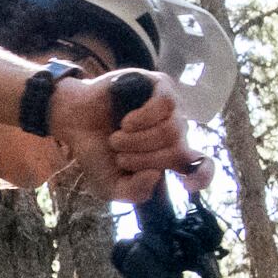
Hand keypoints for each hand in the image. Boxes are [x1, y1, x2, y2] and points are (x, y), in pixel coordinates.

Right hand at [55, 71, 191, 189]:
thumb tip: (156, 175)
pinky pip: (165, 105)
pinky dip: (142, 119)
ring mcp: (170, 107)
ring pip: (171, 130)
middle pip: (178, 151)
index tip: (187, 186)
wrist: (74, 121)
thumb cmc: (96, 152)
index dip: (202, 176)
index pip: (203, 165)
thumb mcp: (111, 186)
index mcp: (170, 155)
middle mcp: (176, 131)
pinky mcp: (160, 86)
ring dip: (137, 141)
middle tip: (120, 157)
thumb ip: (134, 192)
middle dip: (144, 160)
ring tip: (116, 139)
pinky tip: (126, 122)